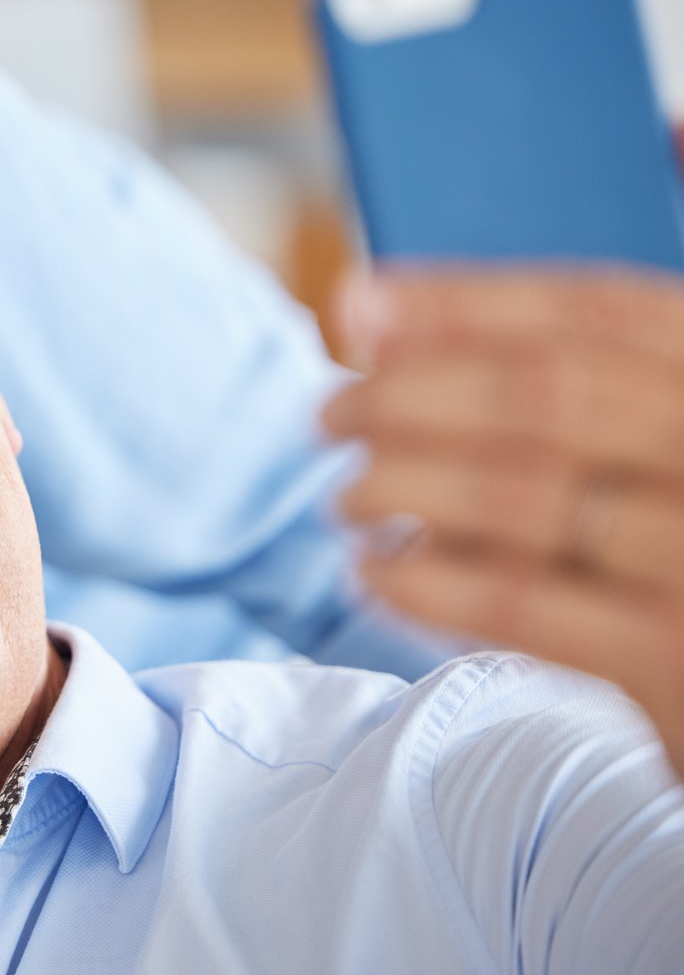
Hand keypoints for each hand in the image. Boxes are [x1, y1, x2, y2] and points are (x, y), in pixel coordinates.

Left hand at [323, 267, 683, 773]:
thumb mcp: (666, 462)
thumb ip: (570, 391)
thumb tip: (367, 312)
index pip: (604, 312)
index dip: (469, 302)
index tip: (356, 305)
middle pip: (552, 394)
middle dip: (414, 393)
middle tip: (325, 412)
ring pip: (522, 492)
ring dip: (402, 484)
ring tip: (345, 498)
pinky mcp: (683, 672)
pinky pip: (523, 607)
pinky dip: (428, 581)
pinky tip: (372, 571)